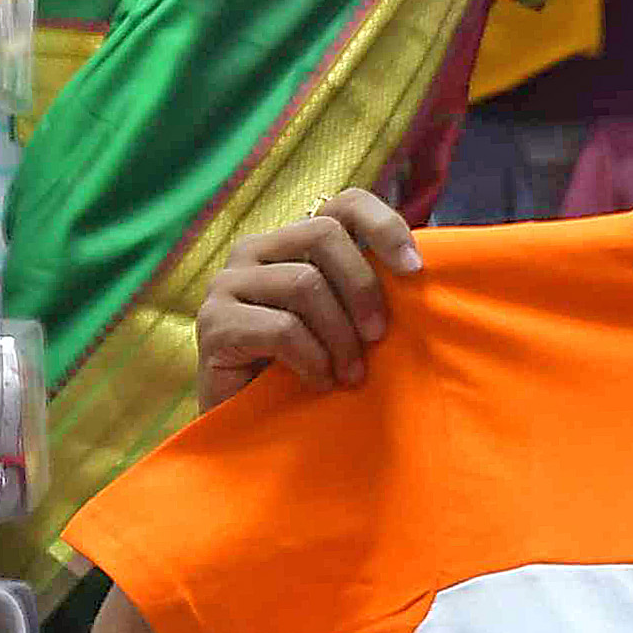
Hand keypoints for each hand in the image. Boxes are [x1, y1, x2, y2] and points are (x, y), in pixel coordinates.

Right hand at [194, 190, 427, 407]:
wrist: (251, 428)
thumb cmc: (304, 371)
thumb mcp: (342, 322)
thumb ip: (364, 290)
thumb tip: (418, 268)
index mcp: (289, 242)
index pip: (343, 203)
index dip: (384, 225)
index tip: (414, 269)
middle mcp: (254, 250)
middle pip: (323, 234)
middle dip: (362, 287)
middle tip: (378, 337)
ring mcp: (227, 283)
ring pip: (304, 283)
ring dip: (340, 336)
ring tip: (350, 374)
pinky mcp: (214, 322)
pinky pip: (281, 327)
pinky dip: (312, 359)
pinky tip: (319, 382)